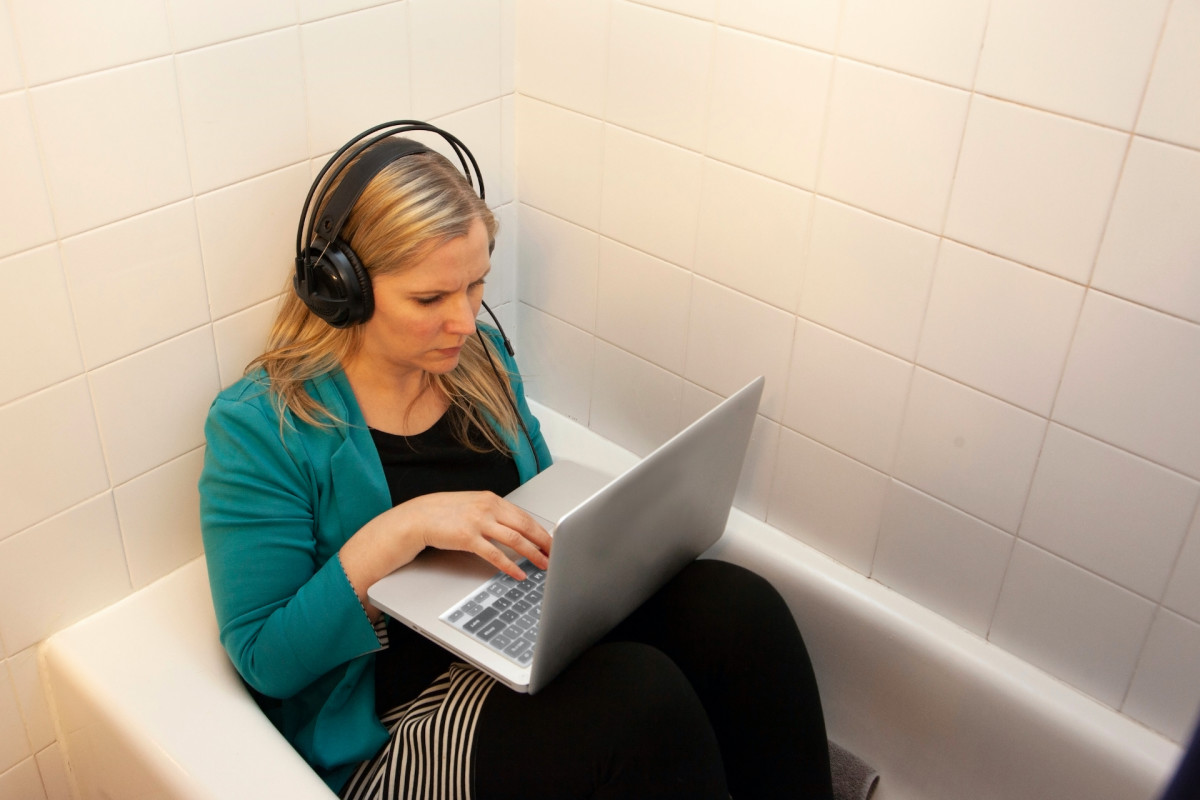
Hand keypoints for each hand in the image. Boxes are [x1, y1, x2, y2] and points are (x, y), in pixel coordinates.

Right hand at [401, 491, 551, 579]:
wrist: (419, 517)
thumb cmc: (444, 513)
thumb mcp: (473, 506)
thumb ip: (494, 514)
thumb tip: (515, 528)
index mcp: (492, 499)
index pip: (524, 515)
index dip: (541, 530)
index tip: (552, 540)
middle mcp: (488, 508)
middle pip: (525, 526)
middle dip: (544, 541)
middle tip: (555, 553)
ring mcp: (478, 522)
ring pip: (515, 539)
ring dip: (533, 554)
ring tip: (543, 565)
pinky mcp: (468, 538)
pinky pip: (495, 554)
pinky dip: (510, 565)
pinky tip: (518, 573)